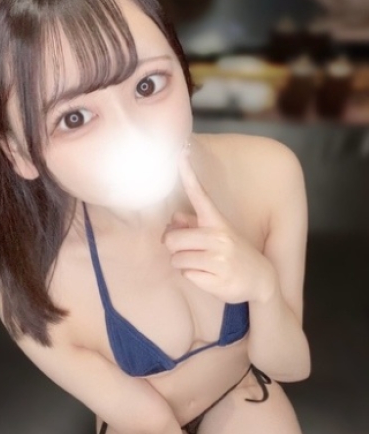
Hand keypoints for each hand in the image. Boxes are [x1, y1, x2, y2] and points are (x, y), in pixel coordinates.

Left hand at [163, 152, 276, 303]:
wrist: (262, 281)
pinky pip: (186, 275)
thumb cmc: (233, 255)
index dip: (188, 174)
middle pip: (172, 239)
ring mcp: (220, 259)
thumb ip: (192, 225)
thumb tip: (172, 221)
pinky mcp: (218, 280)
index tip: (180, 152)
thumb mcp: (218, 236)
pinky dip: (192, 277)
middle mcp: (220, 237)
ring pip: (177, 259)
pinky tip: (210, 277)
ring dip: (183, 264)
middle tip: (191, 252)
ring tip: (203, 265)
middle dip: (175, 248)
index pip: (200, 194)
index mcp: (218, 222)